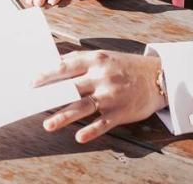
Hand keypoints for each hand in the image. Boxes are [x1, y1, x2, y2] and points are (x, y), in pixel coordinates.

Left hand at [35, 51, 165, 142]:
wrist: (158, 77)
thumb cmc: (126, 66)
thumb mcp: (104, 56)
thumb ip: (81, 60)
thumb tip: (54, 64)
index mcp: (96, 60)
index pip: (67, 66)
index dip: (48, 75)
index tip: (33, 82)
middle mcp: (102, 77)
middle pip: (71, 88)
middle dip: (51, 96)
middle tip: (33, 103)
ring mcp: (111, 95)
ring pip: (83, 107)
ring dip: (64, 117)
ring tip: (48, 125)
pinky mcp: (121, 112)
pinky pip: (103, 123)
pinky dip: (91, 131)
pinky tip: (79, 137)